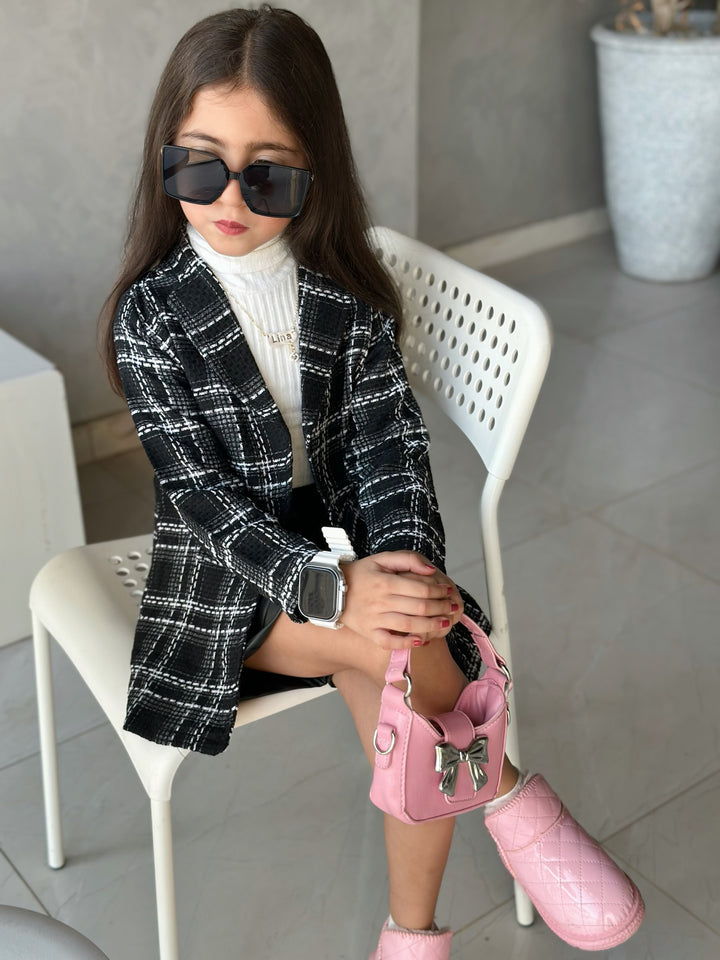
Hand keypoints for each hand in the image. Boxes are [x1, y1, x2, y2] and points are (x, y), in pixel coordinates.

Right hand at [341, 551, 462, 649]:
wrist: (330, 591)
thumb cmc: (360, 573)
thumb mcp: (381, 559)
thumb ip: (408, 560)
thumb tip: (431, 570)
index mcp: (386, 582)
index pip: (421, 588)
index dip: (439, 590)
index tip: (448, 590)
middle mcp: (381, 602)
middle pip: (419, 607)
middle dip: (441, 608)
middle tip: (453, 607)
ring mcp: (375, 619)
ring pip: (409, 625)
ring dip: (432, 625)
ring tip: (445, 623)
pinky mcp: (369, 633)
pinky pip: (389, 642)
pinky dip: (406, 643)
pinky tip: (421, 641)